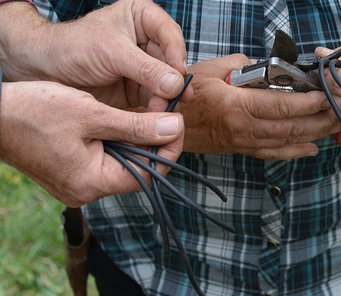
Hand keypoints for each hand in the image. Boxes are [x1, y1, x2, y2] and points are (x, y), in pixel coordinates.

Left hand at [0, 0, 191, 107]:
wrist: (45, 71)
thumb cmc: (73, 48)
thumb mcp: (111, 53)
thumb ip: (146, 69)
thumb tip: (176, 84)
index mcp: (142, 18)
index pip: (170, 34)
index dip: (177, 54)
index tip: (179, 73)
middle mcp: (147, 41)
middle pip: (172, 61)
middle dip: (174, 81)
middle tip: (179, 98)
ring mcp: (145, 66)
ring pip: (168, 82)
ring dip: (168, 97)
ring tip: (165, 110)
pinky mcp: (139, 88)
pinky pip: (156, 98)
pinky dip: (158, 107)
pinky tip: (158, 115)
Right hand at [0, 81, 183, 206]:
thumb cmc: (34, 111)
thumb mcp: (92, 114)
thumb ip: (136, 125)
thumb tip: (174, 128)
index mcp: (92, 183)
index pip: (149, 173)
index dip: (169, 147)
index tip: (178, 121)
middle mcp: (86, 190)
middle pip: (137, 169)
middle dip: (154, 141)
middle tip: (165, 113)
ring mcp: (77, 183)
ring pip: (122, 162)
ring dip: (136, 138)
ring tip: (146, 113)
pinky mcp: (70, 172)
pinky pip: (104, 159)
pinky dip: (117, 141)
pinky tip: (121, 121)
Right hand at [174, 54, 338, 159]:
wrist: (170, 123)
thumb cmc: (188, 94)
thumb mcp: (213, 69)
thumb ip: (244, 65)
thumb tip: (267, 66)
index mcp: (237, 106)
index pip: (280, 106)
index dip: (306, 102)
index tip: (324, 95)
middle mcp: (243, 128)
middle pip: (289, 127)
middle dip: (317, 120)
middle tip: (337, 110)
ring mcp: (243, 142)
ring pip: (285, 142)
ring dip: (312, 135)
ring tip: (332, 126)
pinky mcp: (242, 149)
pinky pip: (272, 154)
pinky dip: (294, 152)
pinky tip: (311, 149)